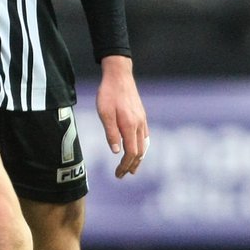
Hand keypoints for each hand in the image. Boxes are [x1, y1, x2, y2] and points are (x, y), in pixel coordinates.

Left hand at [96, 54, 148, 178]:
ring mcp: (142, 120)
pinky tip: (138, 149)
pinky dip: (142, 147)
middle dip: (132, 165)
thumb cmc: (108, 93)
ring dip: (139, 159)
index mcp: (129, 126)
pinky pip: (145, 136)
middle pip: (140, 152)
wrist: (119, 75)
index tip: (118, 174)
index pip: (131, 153)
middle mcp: (139, 125)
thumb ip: (111, 133)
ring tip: (132, 168)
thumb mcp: (104, 113)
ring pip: (145, 145)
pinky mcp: (142, 116)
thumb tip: (116, 151)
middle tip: (122, 174)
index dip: (125, 165)